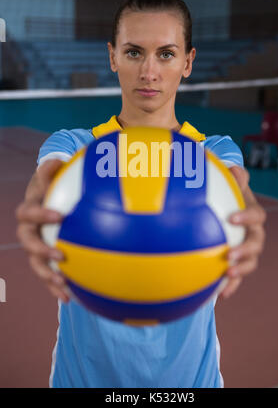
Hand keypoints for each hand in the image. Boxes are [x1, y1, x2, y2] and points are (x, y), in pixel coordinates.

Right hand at [16, 159, 69, 302]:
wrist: (50, 198)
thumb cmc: (55, 183)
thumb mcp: (54, 171)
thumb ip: (54, 167)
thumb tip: (56, 161)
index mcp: (31, 207)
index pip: (29, 211)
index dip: (40, 214)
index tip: (60, 216)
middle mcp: (29, 228)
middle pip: (26, 241)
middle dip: (41, 249)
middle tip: (60, 254)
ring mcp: (35, 245)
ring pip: (34, 262)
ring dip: (46, 274)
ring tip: (63, 283)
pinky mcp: (44, 259)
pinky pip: (47, 275)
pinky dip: (55, 288)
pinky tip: (70, 298)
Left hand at [219, 165, 265, 298]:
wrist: (225, 210)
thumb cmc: (225, 194)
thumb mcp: (228, 182)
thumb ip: (232, 176)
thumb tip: (233, 168)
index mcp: (251, 213)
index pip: (256, 215)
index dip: (247, 217)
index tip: (232, 218)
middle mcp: (253, 232)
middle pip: (257, 243)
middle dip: (245, 250)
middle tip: (229, 254)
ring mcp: (246, 249)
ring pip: (251, 262)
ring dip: (241, 270)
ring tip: (226, 275)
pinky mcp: (237, 262)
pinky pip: (237, 277)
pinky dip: (230, 286)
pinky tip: (219, 296)